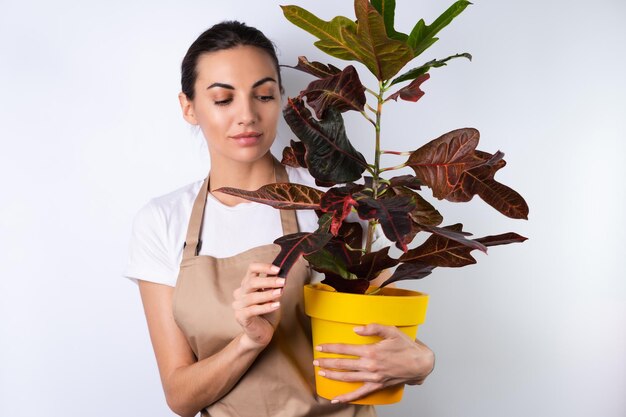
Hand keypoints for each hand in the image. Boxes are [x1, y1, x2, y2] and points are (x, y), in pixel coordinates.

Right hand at [232, 263, 284, 349]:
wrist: (262, 333)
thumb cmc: (267, 314)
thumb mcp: (273, 296)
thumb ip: (274, 285)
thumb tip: (283, 273)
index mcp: (247, 284)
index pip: (251, 269)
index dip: (264, 267)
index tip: (278, 269)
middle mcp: (240, 293)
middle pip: (251, 282)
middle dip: (269, 281)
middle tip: (283, 281)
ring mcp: (238, 305)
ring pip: (252, 297)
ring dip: (268, 294)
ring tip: (280, 293)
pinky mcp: (240, 317)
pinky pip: (252, 310)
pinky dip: (265, 307)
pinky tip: (276, 305)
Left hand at [313, 323, 434, 402]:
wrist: (420, 363)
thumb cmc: (406, 346)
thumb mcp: (392, 331)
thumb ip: (373, 328)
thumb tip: (356, 329)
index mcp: (371, 351)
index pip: (345, 349)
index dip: (331, 348)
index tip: (320, 347)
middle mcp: (370, 366)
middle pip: (343, 364)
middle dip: (327, 363)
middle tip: (315, 361)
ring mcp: (373, 378)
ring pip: (347, 378)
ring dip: (332, 376)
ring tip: (321, 373)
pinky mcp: (377, 386)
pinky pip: (359, 394)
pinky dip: (347, 398)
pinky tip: (336, 399)